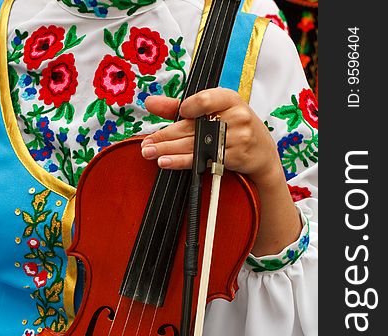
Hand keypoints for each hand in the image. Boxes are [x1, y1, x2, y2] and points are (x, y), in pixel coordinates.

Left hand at [142, 88, 301, 255]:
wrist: (263, 154)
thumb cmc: (235, 128)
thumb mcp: (214, 111)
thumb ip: (180, 107)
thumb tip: (151, 102)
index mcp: (229, 99)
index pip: (206, 98)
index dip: (190, 106)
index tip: (179, 113)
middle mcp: (235, 116)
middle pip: (193, 126)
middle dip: (166, 136)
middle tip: (147, 143)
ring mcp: (236, 138)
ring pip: (196, 145)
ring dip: (170, 150)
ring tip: (151, 153)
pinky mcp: (233, 157)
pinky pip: (203, 160)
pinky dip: (183, 162)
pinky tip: (168, 162)